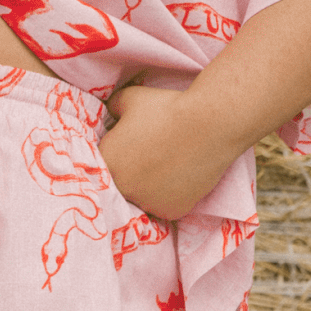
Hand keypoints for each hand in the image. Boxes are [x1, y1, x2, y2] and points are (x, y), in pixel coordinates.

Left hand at [99, 81, 233, 221]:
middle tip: (148, 158)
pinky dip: (169, 195)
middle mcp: (122, 189)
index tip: (128, 148)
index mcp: (107, 163)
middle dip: (130, 174)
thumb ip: (113, 106)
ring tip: (165, 167)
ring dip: (148, 187)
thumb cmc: (166, 108)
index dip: (116, 155)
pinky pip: (164, 206)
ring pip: (142, 199)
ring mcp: (147, 204)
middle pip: (121, 186)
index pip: (102, 165)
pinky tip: (178, 177)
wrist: (207, 124)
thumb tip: (110, 111)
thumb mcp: (130, 97)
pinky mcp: (170, 212)